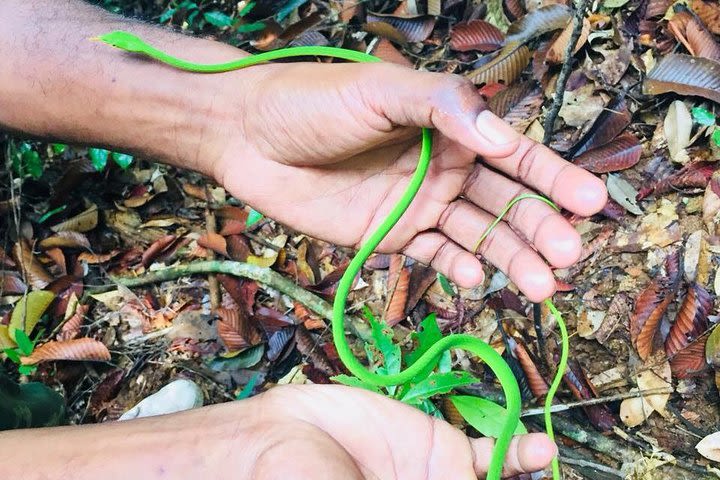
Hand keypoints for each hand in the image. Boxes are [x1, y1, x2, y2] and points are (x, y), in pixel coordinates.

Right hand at [2, 384, 555, 478]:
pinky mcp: (436, 444)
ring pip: (497, 477)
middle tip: (558, 479)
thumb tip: (457, 479)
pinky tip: (542, 449)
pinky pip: (487, 450)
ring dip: (526, 474)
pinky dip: (515, 449)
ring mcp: (437, 479)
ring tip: (555, 465)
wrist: (271, 442)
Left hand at [211, 63, 606, 301]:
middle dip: (540, 229)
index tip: (593, 201)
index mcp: (451, 127)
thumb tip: (504, 136)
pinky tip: (476, 278)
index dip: (555, 178)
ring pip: (478, 236)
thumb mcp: (381, 89)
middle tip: (569, 256)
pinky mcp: (390, 234)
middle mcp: (444, 168)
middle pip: (505, 203)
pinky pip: (434, 256)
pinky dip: (457, 269)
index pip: (515, 155)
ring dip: (511, 260)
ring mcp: (419, 204)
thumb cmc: (313, 100)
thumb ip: (442, 107)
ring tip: (540, 286)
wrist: (248, 137)